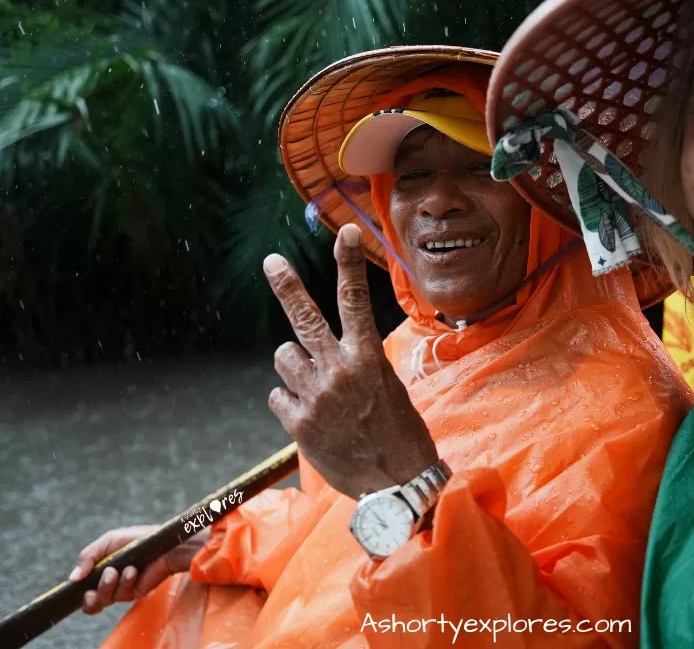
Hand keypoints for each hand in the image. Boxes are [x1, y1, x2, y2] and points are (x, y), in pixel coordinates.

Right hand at [69, 525, 207, 614]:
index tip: (76, 587)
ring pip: (102, 600)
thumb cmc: (138, 538)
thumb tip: (73, 578)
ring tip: (117, 571)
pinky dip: (125, 582)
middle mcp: (108, 582)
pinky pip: (120, 596)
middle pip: (90, 602)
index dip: (76, 591)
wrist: (164, 544)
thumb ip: (87, 557)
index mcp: (100, 569)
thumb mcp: (108, 541)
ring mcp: (120, 589)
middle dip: (93, 592)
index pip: (82, 588)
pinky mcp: (133, 593)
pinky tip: (133, 572)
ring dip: (108, 586)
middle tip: (107, 574)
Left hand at [264, 223, 438, 499]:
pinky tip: (313, 417)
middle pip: (305, 318)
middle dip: (287, 286)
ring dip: (295, 368)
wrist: (396, 484)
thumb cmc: (398, 432)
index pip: (355, 300)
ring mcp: (316, 396)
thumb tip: (325, 350)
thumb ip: (357, 362)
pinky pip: (278, 395)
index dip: (348, 262)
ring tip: (318, 389)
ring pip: (284, 357)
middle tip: (272, 262)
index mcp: (368, 357)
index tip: (345, 231)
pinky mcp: (298, 424)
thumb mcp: (388, 387)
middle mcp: (339, 370)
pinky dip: (291, 402)